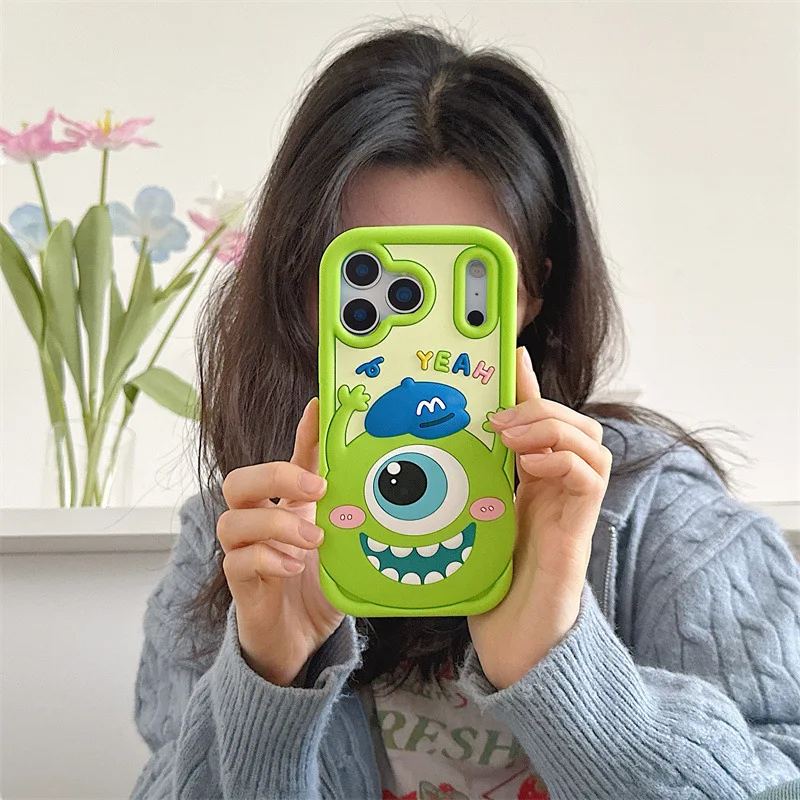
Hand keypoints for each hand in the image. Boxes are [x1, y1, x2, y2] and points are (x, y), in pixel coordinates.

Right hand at [217, 398, 343, 686]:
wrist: (302, 639)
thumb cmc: (321, 587)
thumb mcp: (345, 547)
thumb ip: (352, 519)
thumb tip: (387, 490)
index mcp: (289, 506)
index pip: (292, 460)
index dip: (304, 433)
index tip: (320, 406)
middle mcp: (260, 522)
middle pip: (240, 481)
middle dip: (274, 477)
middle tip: (315, 490)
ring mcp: (244, 552)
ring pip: (232, 520)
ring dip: (275, 525)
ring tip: (313, 541)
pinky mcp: (239, 583)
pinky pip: (237, 562)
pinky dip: (267, 559)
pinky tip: (293, 567)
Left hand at [466, 347, 611, 689]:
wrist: (512, 642)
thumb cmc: (488, 585)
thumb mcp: (469, 520)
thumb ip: (465, 486)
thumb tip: (427, 454)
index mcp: (533, 483)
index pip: (541, 423)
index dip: (530, 386)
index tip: (510, 354)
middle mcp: (558, 490)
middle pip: (576, 424)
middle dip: (540, 405)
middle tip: (498, 417)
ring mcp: (573, 508)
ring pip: (591, 441)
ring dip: (551, 426)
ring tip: (509, 435)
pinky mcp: (579, 530)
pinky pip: (589, 475)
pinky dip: (561, 457)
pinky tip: (527, 463)